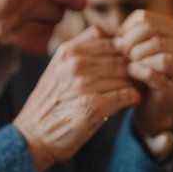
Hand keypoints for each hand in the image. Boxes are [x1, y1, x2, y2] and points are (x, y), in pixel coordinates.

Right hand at [13, 25, 140, 171]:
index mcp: (68, 50)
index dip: (124, 51)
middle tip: (139, 78)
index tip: (129, 62)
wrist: (33, 135)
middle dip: (133, 68)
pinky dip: (134, 98)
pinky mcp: (94, 106)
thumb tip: (114, 36)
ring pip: (127, 75)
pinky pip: (127, 95)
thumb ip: (82, 50)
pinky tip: (131, 101)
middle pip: (121, 58)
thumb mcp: (59, 67)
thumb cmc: (51, 102)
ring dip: (135, 84)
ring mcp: (85, 85)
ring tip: (135, 89)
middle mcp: (76, 64)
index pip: (111, 40)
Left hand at [112, 10, 172, 135]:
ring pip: (158, 46)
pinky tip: (132, 73)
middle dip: (130, 42)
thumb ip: (124, 37)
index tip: (118, 44)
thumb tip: (100, 30)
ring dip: (136, 55)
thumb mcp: (139, 51)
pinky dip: (138, 70)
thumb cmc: (146, 77)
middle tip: (121, 56)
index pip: (148, 18)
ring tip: (128, 64)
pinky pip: (155, 71)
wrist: (154, 111)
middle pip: (152, 30)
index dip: (127, 30)